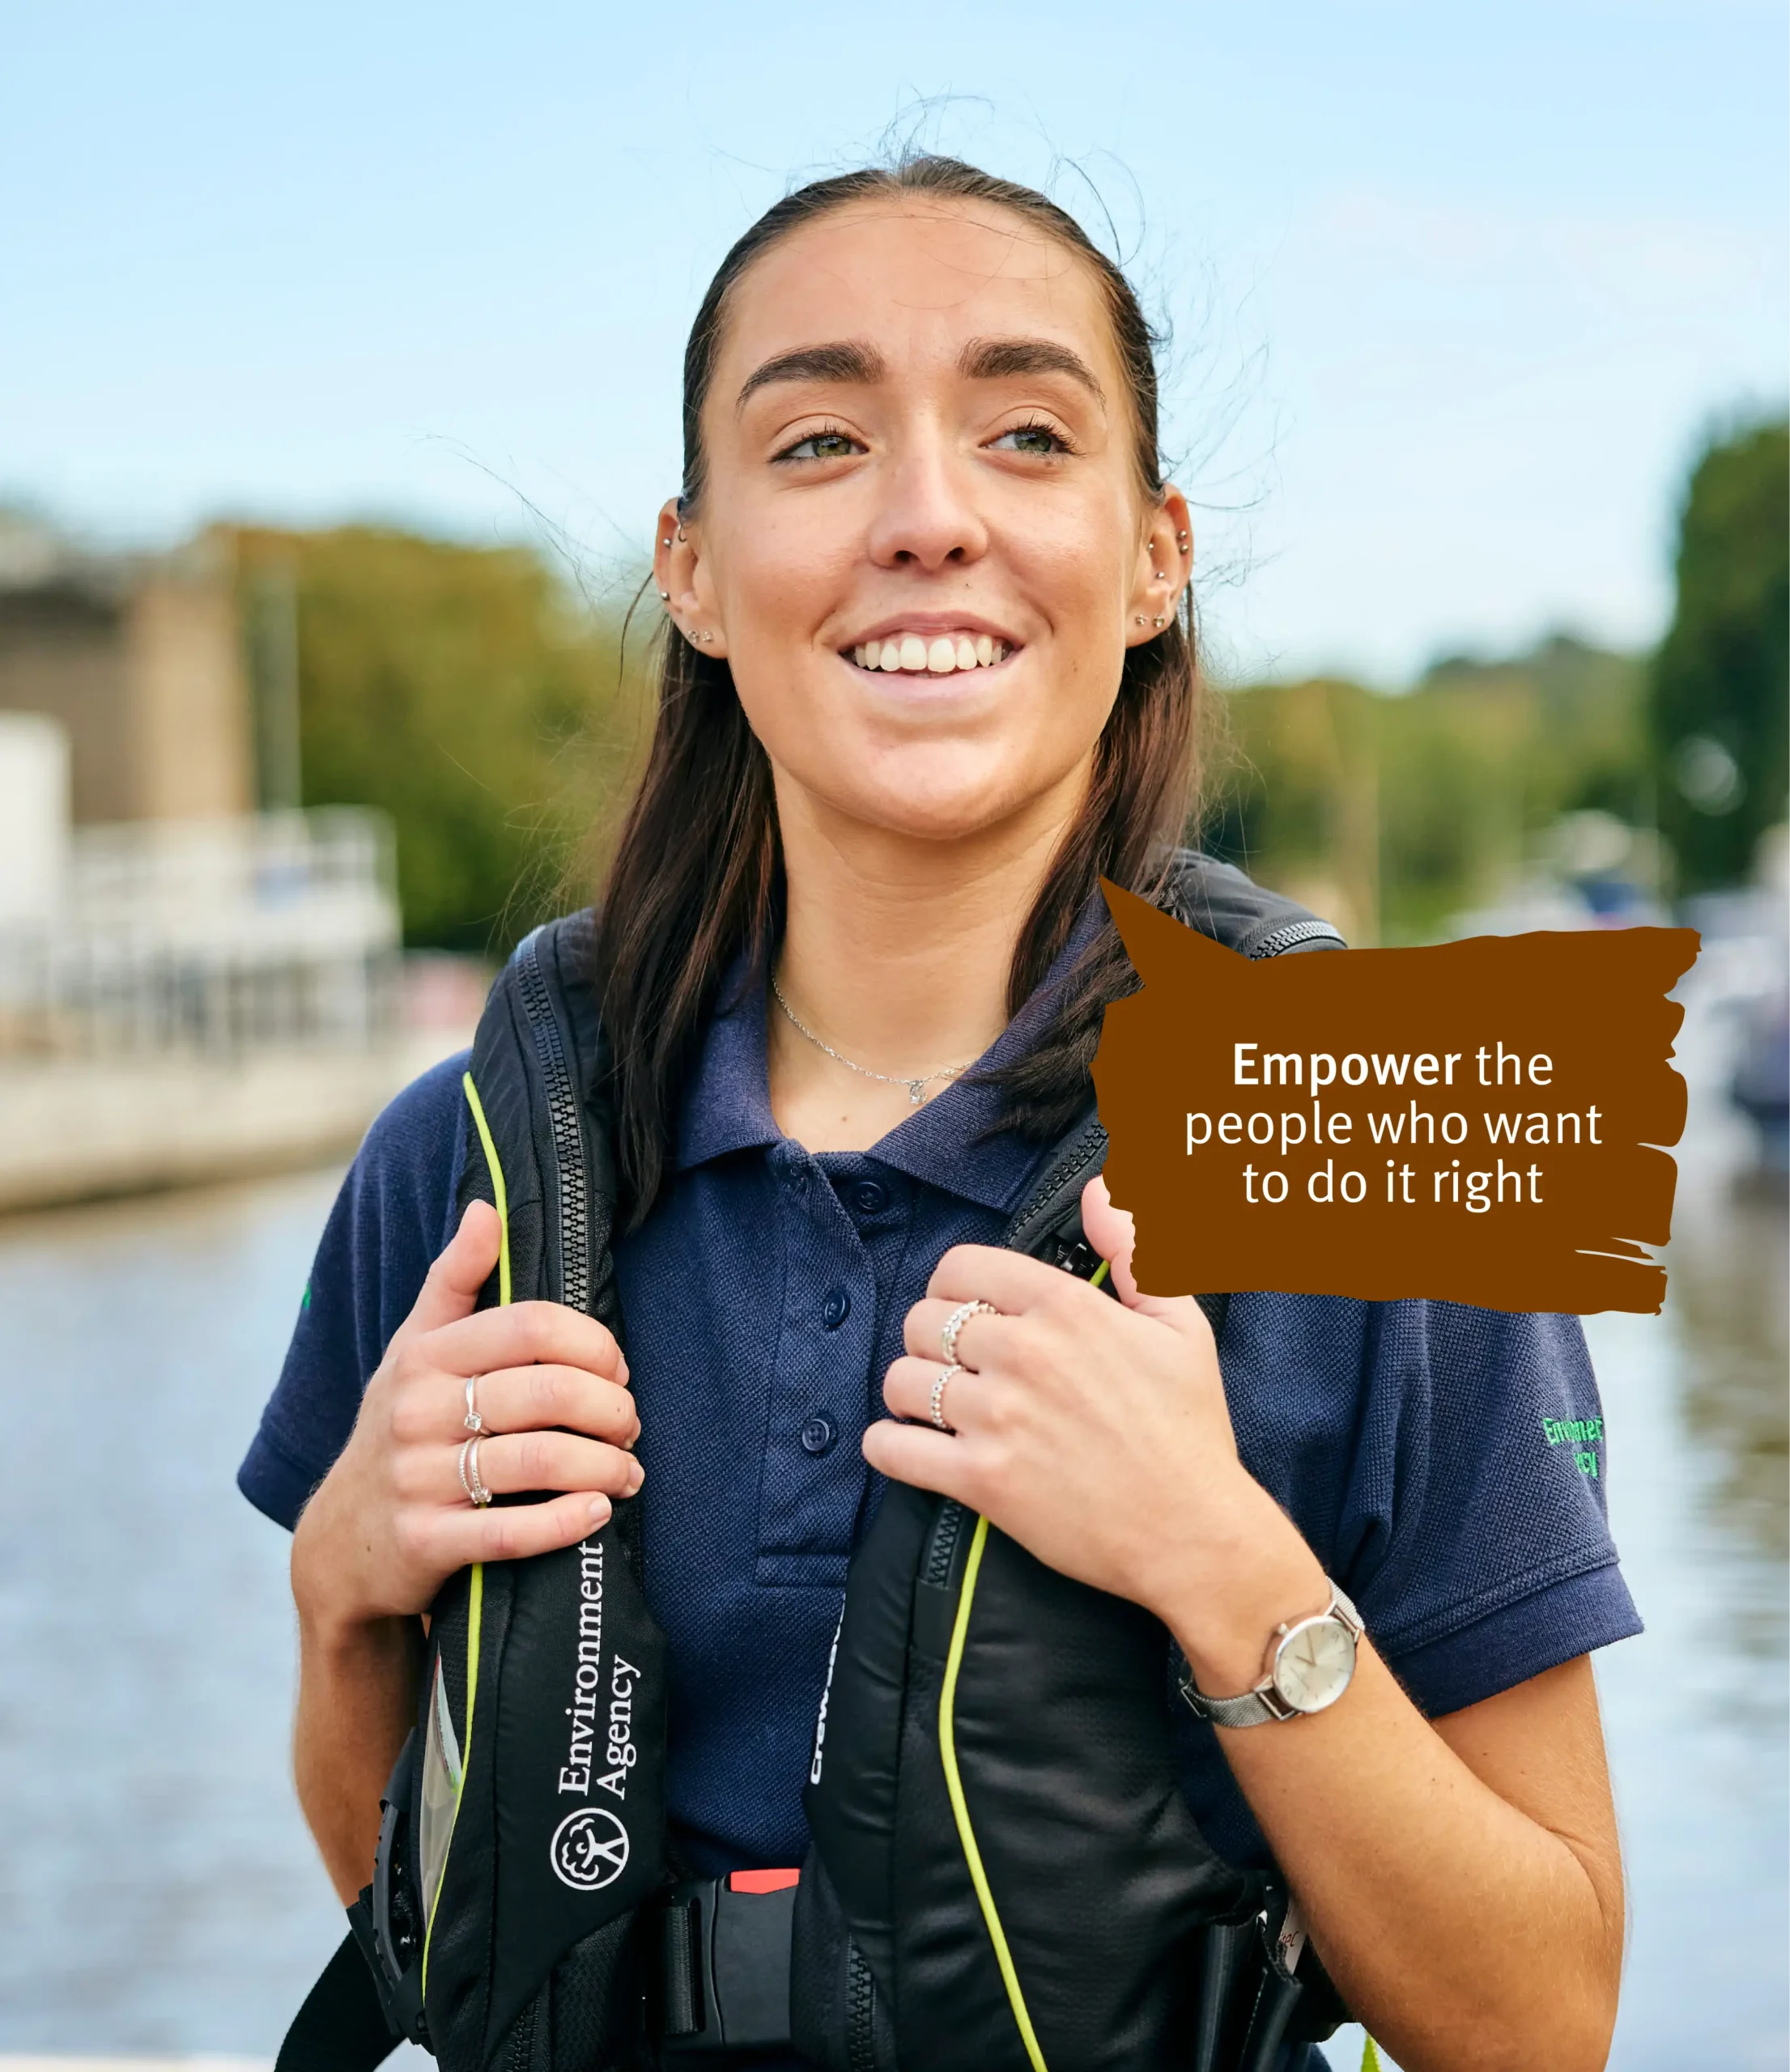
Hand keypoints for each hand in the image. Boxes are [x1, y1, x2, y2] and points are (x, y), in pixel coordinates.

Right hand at [291, 1202, 640, 1639]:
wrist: (340, 1541)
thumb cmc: (400, 1427)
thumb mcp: (414, 1348)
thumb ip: (455, 1279)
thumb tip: (486, 1207)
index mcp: (426, 1355)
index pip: (531, 1326)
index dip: (593, 1344)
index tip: (619, 1370)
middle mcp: (418, 1410)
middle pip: (547, 1392)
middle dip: (611, 1408)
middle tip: (629, 1425)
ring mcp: (418, 1478)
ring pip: (539, 1460)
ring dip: (604, 1466)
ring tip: (627, 1471)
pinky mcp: (425, 1542)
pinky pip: (511, 1532)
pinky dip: (567, 1523)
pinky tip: (598, 1514)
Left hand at [863, 1176, 1324, 1691]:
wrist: (1194, 1533)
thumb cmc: (1190, 1429)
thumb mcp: (1181, 1323)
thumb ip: (1135, 1248)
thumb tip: (1099, 1187)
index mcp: (1066, 1308)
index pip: (961, 1267)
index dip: (953, 1286)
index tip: (965, 1310)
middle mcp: (1024, 1354)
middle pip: (922, 1321)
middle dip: (930, 1339)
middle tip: (952, 1363)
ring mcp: (997, 1418)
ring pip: (902, 1379)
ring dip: (909, 1390)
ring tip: (933, 1404)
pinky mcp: (981, 1480)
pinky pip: (892, 1447)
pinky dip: (888, 1444)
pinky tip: (907, 1444)